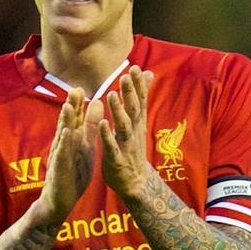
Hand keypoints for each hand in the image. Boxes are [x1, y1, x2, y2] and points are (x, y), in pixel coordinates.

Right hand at [35, 88, 102, 227]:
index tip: (81, 87)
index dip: (78, 104)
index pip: (75, 119)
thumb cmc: (73, 173)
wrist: (59, 200)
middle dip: (71, 107)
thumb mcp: (85, 147)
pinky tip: (66, 134)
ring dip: (65, 121)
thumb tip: (96, 104)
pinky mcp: (59, 168)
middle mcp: (64, 144)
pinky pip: (62, 154)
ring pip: (62, 136)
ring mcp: (60, 156)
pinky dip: (64, 143)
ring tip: (68, 106)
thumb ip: (89, 127)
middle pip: (67, 123)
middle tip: (75, 89)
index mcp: (74, 139)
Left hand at [99, 67, 155, 199]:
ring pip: (123, 126)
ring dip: (118, 111)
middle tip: (126, 75)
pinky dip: (107, 135)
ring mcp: (125, 146)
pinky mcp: (116, 159)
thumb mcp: (139, 122)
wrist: (136, 182)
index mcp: (137, 123)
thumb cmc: (133, 148)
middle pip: (133, 110)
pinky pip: (111, 146)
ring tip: (110, 95)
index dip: (137, 85)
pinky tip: (102, 124)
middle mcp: (133, 132)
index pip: (139, 101)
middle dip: (130, 93)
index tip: (135, 68)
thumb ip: (140, 98)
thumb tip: (148, 74)